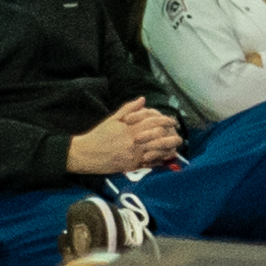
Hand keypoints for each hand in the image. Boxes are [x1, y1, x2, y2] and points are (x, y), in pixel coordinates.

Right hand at [66, 101, 180, 178]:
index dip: (165, 121)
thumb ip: (129, 109)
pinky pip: (149, 163)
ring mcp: (133, 155)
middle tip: (178, 135)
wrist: (87, 153)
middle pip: (158, 138)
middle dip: (171, 136)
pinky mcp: (131, 166)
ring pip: (156, 151)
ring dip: (168, 149)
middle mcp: (134, 142)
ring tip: (175, 147)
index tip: (172, 121)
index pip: (153, 122)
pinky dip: (159, 161)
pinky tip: (164, 158)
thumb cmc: (99, 135)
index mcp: (130, 128)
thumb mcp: (113, 119)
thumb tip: (143, 99)